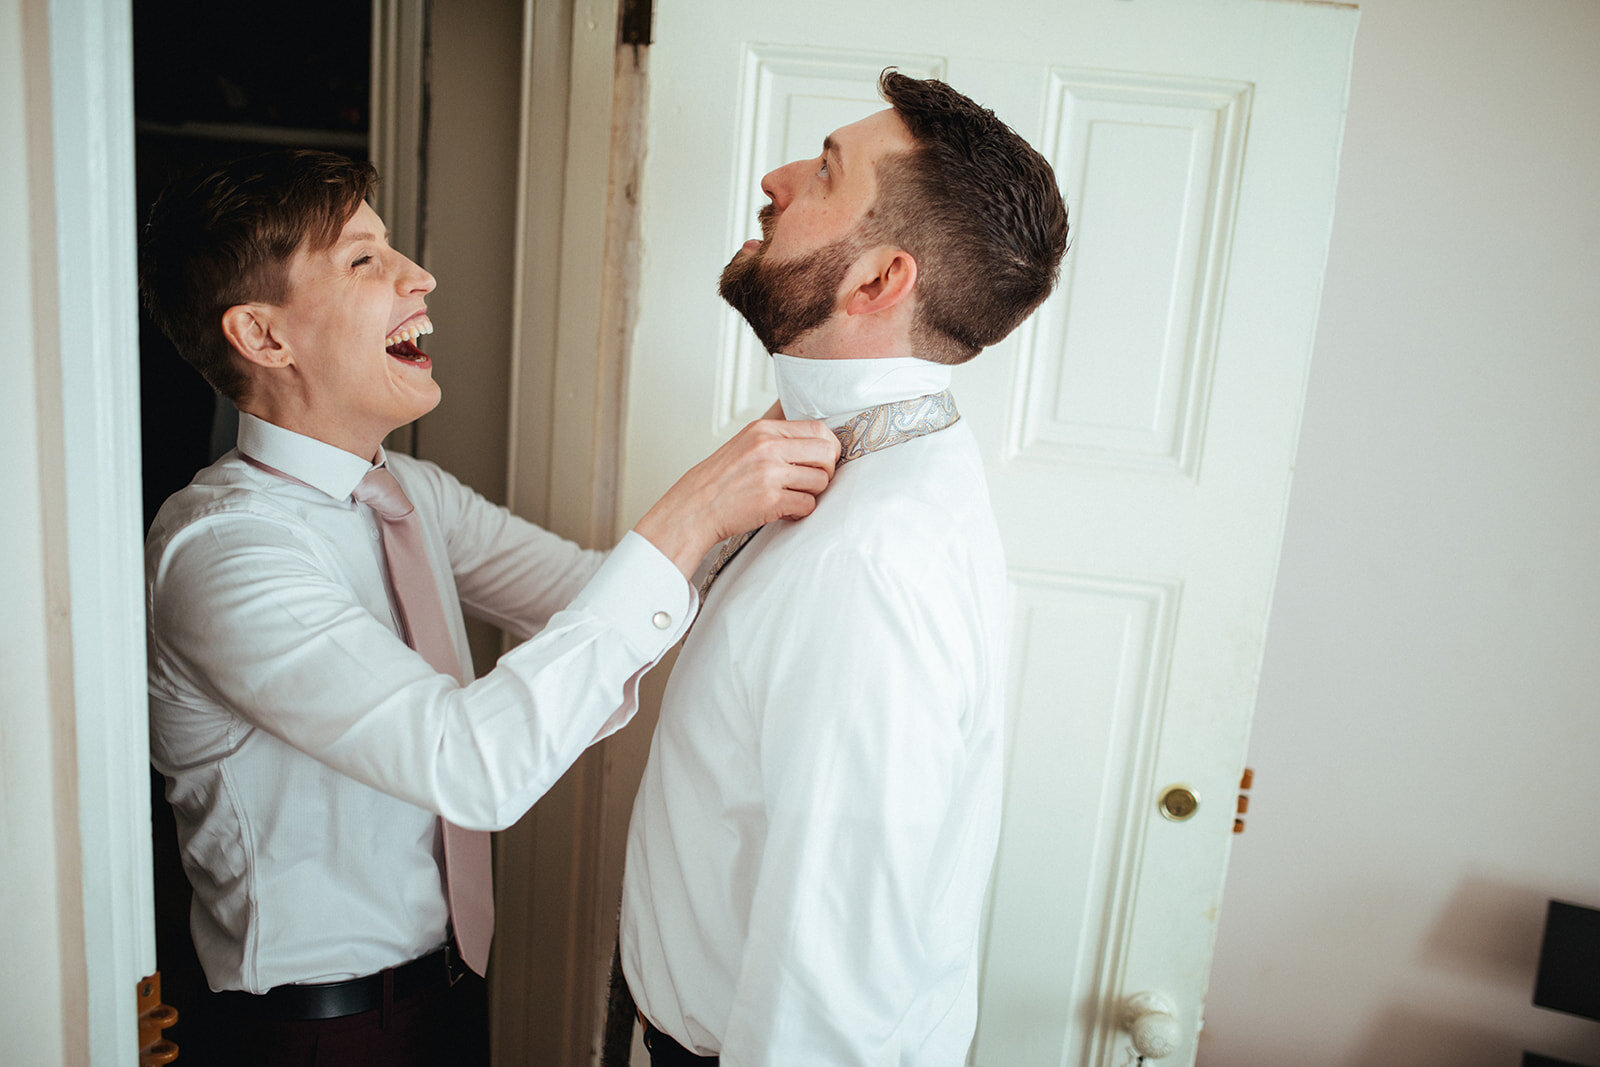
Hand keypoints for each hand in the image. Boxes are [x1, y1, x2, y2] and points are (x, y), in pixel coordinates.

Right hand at [633, 417, 839, 578]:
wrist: (694, 508)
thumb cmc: (720, 481)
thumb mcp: (746, 445)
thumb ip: (777, 440)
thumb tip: (817, 442)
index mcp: (764, 430)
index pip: (818, 429)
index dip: (829, 447)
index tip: (824, 460)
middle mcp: (768, 447)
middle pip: (826, 453)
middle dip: (828, 470)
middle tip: (815, 481)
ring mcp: (769, 474)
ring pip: (820, 481)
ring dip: (812, 493)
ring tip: (793, 497)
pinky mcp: (770, 500)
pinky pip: (807, 505)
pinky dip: (800, 511)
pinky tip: (785, 510)